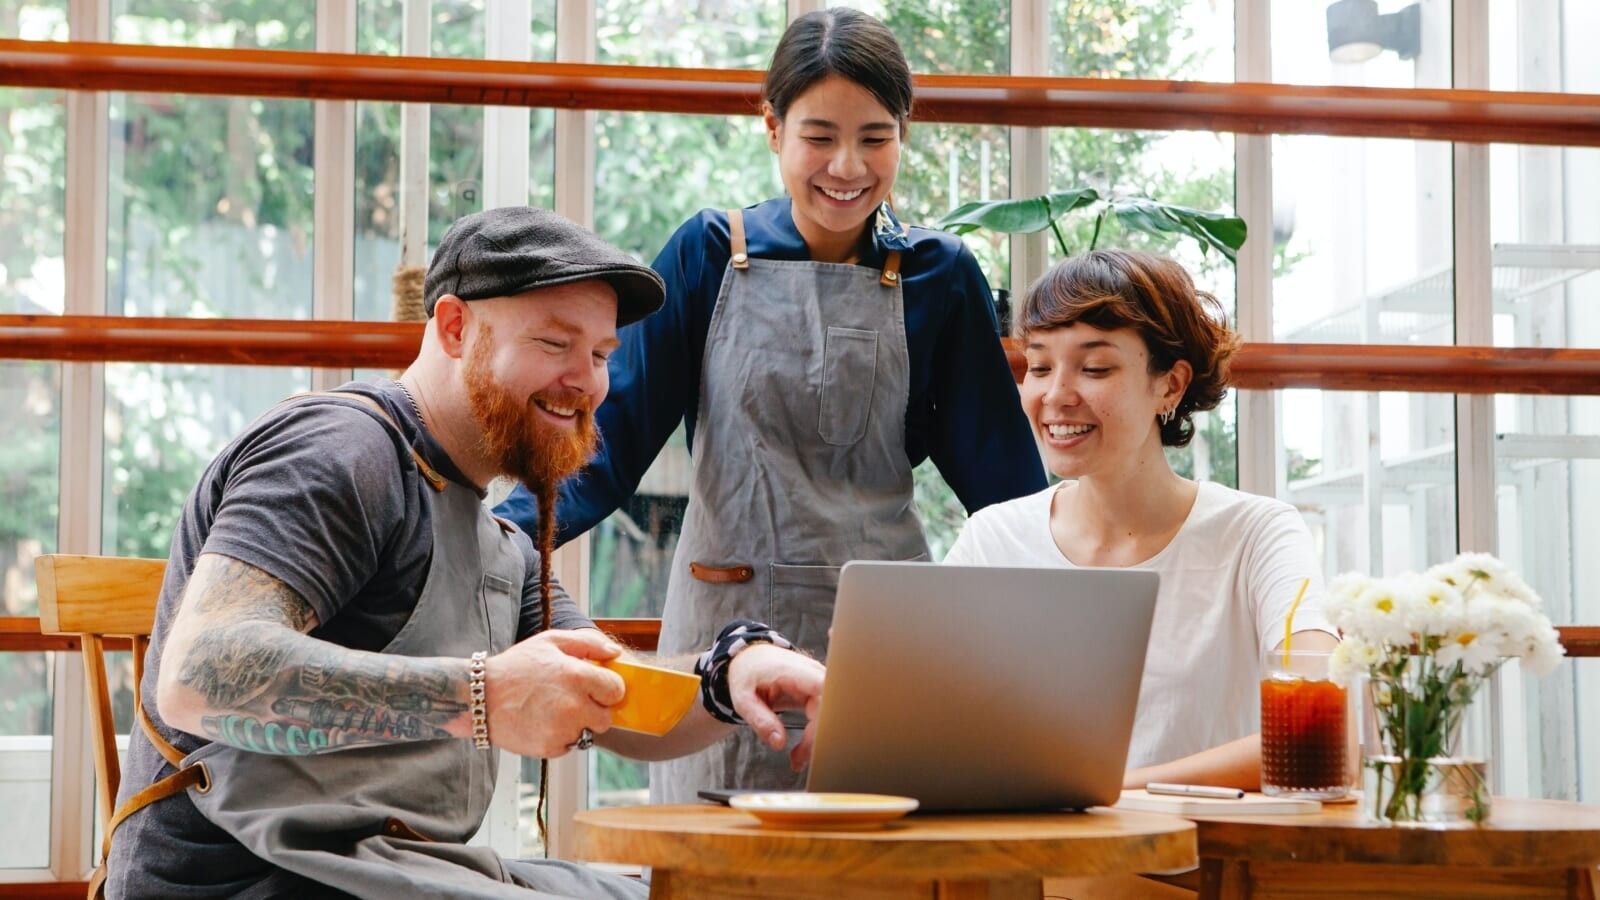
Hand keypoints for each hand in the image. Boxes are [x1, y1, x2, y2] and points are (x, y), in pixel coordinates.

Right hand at [484, 629, 624, 757]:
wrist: (479, 697)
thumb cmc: (516, 666)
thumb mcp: (550, 642)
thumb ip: (588, 643)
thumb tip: (616, 653)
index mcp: (579, 676)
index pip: (616, 691)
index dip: (607, 689)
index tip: (594, 688)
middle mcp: (575, 705)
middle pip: (605, 719)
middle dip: (593, 711)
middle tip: (571, 701)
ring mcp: (563, 729)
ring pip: (586, 733)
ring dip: (575, 725)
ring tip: (550, 710)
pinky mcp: (550, 747)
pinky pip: (567, 745)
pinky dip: (558, 737)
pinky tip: (540, 722)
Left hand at [727, 644, 825, 771]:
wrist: (750, 659)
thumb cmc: (746, 675)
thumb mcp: (743, 698)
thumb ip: (759, 719)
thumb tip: (779, 743)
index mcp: (793, 671)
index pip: (822, 690)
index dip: (824, 716)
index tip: (813, 741)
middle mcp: (811, 673)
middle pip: (828, 707)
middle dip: (817, 737)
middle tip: (798, 760)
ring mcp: (817, 681)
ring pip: (829, 713)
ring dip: (816, 738)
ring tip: (797, 759)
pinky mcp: (818, 691)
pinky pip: (824, 714)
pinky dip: (814, 733)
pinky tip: (802, 748)